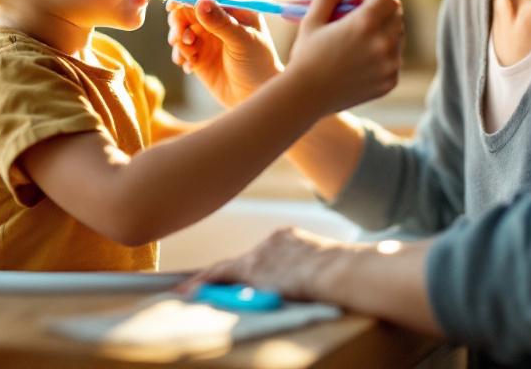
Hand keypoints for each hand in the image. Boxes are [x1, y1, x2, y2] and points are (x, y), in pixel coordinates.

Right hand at [167, 0, 282, 105]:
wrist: (254, 96)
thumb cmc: (258, 65)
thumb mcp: (242, 42)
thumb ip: (220, 22)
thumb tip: (199, 2)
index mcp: (238, 2)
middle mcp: (220, 13)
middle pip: (190, 1)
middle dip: (179, 16)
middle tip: (179, 35)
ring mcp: (207, 31)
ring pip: (180, 22)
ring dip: (177, 36)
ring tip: (187, 52)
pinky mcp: (197, 50)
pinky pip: (179, 44)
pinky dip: (180, 53)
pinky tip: (190, 66)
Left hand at [178, 226, 348, 301]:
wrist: (341, 271)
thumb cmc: (345, 274)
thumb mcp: (327, 269)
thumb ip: (313, 274)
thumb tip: (318, 286)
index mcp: (291, 239)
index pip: (265, 254)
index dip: (254, 265)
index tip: (248, 272)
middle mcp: (272, 241)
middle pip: (245, 260)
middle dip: (230, 275)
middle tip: (206, 283)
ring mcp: (260, 254)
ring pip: (228, 268)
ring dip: (209, 281)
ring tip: (187, 290)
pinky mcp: (251, 268)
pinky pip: (218, 275)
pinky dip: (201, 283)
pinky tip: (185, 292)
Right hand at [284, 0, 403, 114]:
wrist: (306, 97)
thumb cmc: (305, 56)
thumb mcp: (311, 20)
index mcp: (365, 23)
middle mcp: (383, 43)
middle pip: (395, 14)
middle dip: (379, 9)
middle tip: (359, 13)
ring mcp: (389, 64)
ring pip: (397, 36)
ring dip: (382, 30)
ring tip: (358, 37)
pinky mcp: (390, 81)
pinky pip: (394, 59)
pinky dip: (383, 53)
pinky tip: (360, 58)